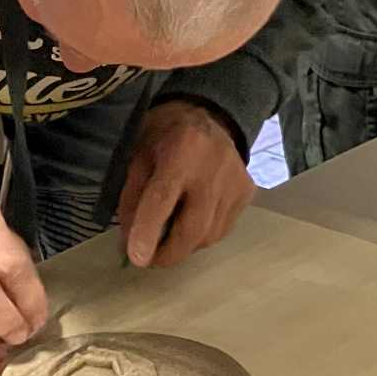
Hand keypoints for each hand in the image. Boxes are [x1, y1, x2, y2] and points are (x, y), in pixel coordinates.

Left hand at [117, 101, 254, 267]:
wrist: (210, 115)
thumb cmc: (165, 134)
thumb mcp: (138, 155)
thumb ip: (132, 196)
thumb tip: (129, 241)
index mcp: (182, 149)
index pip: (164, 197)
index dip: (148, 230)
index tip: (137, 258)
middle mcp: (215, 167)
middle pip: (193, 228)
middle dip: (168, 253)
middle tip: (149, 260)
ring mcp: (236, 182)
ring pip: (209, 235)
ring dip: (184, 245)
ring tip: (168, 235)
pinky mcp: (247, 192)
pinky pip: (222, 229)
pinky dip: (201, 235)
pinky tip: (190, 220)